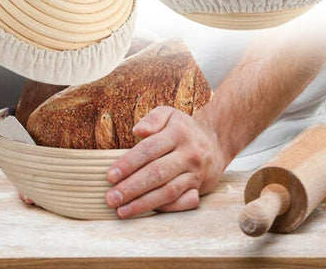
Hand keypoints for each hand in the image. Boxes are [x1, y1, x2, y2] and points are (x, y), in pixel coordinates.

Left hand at [105, 106, 226, 218]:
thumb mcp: (169, 114)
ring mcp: (195, 173)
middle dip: (132, 188)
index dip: (128, 163)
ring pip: (168, 191)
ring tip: (122, 211)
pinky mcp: (200, 188)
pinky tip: (144, 212)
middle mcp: (188, 154)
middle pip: (157, 173)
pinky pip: (181, 202)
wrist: (215, 142)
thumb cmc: (183, 128)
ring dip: (143, 203)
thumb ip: (152, 119)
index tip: (110, 176)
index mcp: (177, 133)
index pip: (149, 150)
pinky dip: (162, 209)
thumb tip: (138, 130)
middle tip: (111, 198)